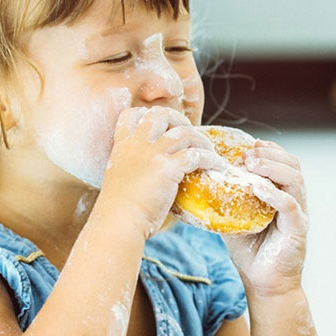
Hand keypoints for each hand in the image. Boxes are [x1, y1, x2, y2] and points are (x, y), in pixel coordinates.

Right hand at [95, 106, 224, 239]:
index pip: (131, 115)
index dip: (147, 114)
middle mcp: (137, 145)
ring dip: (201, 140)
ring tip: (210, 152)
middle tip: (190, 134)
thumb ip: (133, 168)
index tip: (162, 125)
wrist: (119, 222)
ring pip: (184, 133)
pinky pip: (196, 155)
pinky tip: (217, 167)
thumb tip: (149, 173)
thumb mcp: (118, 179)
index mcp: (123, 147)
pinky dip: (211, 159)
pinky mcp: (168, 168)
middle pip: (160, 114)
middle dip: (179, 119)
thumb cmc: (118, 210)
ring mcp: (152, 154)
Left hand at [220, 139, 309, 297]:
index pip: (283, 163)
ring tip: (252, 164)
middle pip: (293, 165)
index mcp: (281, 195)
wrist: (263, 283)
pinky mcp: (297, 230)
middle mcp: (294, 201)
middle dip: (270, 154)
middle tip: (247, 153)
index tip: (248, 145)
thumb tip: (196, 185)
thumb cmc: (250, 251)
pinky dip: (274, 194)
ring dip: (273, 167)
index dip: (269, 150)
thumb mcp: (233, 219)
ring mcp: (298, 214)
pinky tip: (257, 187)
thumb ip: (224, 201)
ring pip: (295, 180)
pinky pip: (290, 206)